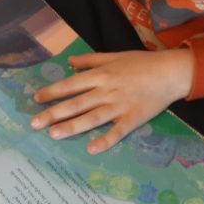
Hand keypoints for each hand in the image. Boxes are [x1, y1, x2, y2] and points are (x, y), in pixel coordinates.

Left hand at [30, 48, 193, 153]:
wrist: (170, 72)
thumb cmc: (141, 62)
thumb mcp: (114, 55)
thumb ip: (90, 60)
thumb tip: (68, 62)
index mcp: (101, 74)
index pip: (71, 84)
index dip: (53, 91)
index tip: (36, 99)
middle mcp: (107, 90)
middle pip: (76, 103)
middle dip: (54, 113)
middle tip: (34, 123)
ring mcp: (119, 105)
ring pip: (92, 118)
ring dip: (72, 126)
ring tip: (53, 134)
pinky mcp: (133, 118)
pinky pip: (117, 131)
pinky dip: (105, 140)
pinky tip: (91, 149)